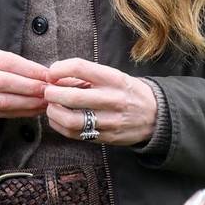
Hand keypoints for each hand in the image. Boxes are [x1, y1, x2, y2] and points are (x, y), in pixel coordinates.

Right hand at [0, 44, 50, 123]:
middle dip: (30, 88)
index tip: (49, 75)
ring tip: (44, 103)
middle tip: (49, 92)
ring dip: (26, 103)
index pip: (7, 61)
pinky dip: (18, 113)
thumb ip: (9, 63)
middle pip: (4, 82)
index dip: (30, 69)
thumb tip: (43, 72)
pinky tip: (32, 111)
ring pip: (0, 100)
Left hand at [43, 58, 157, 145]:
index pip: (80, 67)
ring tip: (52, 107)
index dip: (59, 69)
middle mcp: (113, 99)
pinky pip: (77, 134)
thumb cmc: (128, 92)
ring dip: (54, 113)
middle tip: (48, 92)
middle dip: (52, 94)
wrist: (156, 115)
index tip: (51, 73)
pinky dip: (60, 126)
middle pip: (73, 97)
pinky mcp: (107, 137)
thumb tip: (55, 77)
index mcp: (114, 78)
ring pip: (72, 120)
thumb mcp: (114, 76)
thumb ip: (87, 77)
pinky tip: (58, 120)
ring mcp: (111, 120)